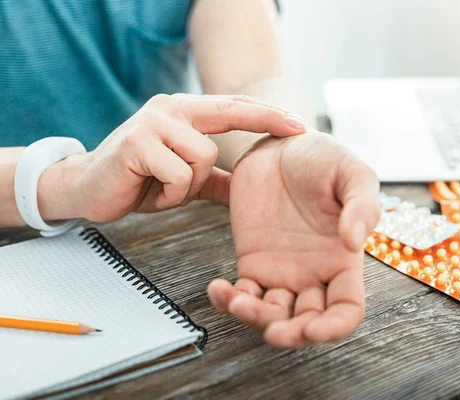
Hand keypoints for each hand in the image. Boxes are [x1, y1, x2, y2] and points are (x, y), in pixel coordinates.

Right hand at [38, 94, 305, 222]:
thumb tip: (248, 188)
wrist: (86, 190)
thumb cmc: (138, 181)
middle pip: (229, 112)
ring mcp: (153, 122)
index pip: (233, 108)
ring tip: (167, 189)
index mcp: (184, 113)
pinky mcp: (137, 142)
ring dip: (190, 185)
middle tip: (298, 129)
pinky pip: (179, 174)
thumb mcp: (184, 179)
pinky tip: (152, 192)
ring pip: (203, 156)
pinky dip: (171, 194)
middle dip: (266, 121)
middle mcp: (170, 109)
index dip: (267, 114)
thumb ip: (215, 180)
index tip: (300, 124)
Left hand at [208, 131, 379, 347]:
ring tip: (237, 301)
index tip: (315, 330)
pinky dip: (227, 300)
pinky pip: (241, 292)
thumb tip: (355, 242)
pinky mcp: (252, 260)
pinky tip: (218, 289)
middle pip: (306, 322)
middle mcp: (314, 272)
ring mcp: (281, 269)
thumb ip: (363, 206)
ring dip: (254, 319)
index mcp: (343, 259)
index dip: (334, 328)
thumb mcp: (352, 173)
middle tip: (274, 330)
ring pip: (271, 313)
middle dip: (292, 334)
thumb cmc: (322, 157)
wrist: (280, 142)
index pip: (346, 308)